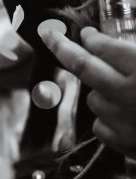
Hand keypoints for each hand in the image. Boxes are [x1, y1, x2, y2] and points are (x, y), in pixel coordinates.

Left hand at [42, 27, 135, 159]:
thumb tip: (117, 48)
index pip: (106, 47)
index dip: (93, 38)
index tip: (88, 34)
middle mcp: (128, 94)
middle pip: (83, 67)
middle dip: (62, 48)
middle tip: (50, 37)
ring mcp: (123, 121)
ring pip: (93, 98)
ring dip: (97, 89)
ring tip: (116, 87)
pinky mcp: (124, 144)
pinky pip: (101, 125)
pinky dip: (106, 117)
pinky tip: (122, 114)